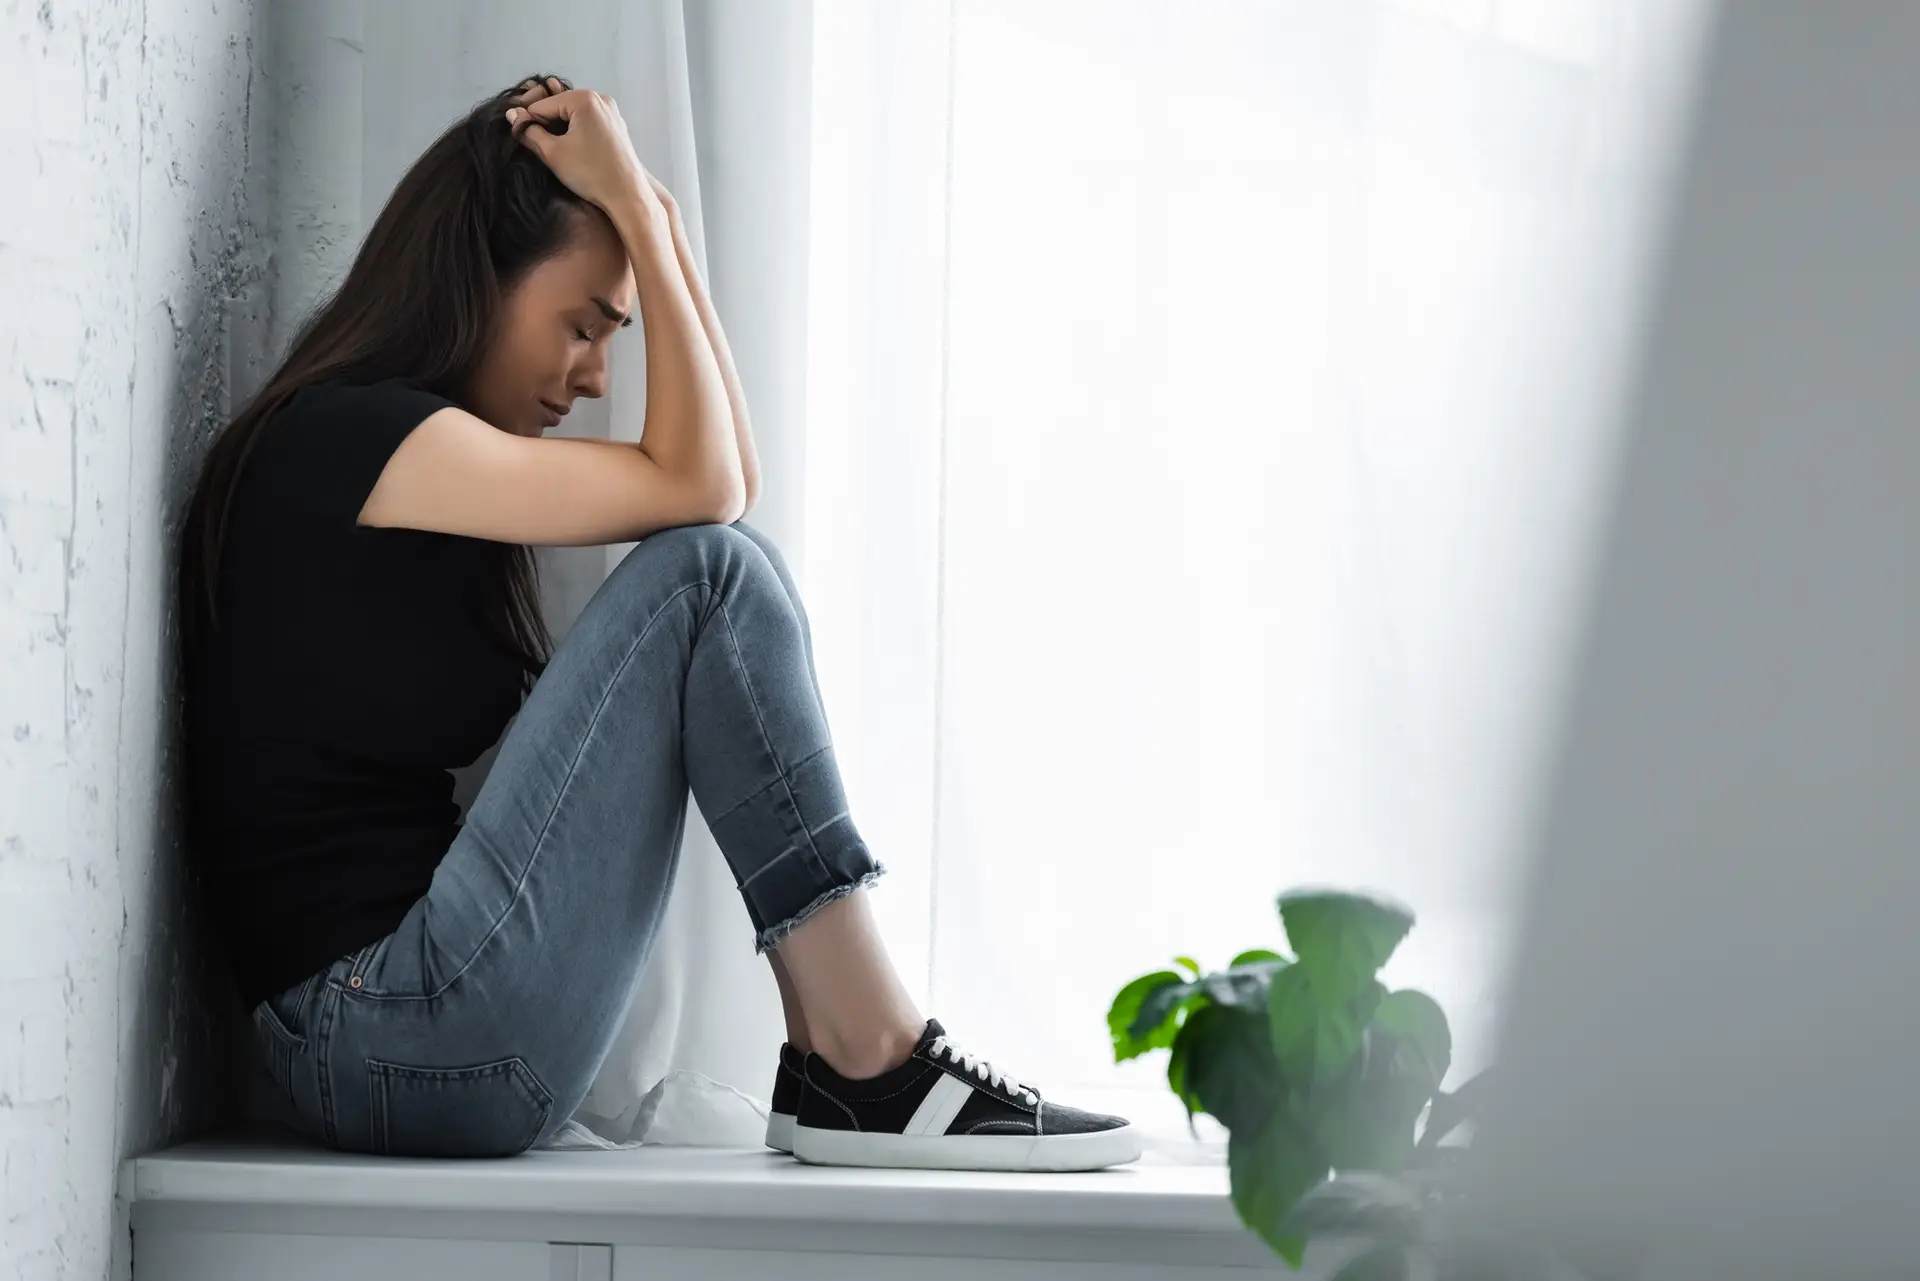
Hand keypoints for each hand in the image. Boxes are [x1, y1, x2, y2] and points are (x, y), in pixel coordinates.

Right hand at [505, 79, 656, 216]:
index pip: (542, 105)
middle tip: (533, 143)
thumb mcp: (553, 152)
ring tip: (552, 148)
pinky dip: (575, 131)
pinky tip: (571, 149)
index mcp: (584, 98)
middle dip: (544, 123)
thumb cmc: (590, 174)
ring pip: (573, 115)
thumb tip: (512, 116)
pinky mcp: (616, 126)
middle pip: (558, 106)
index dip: (527, 122)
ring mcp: (611, 111)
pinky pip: (588, 122)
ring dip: (559, 128)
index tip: (519, 138)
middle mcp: (600, 98)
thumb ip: (529, 131)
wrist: (628, 196)